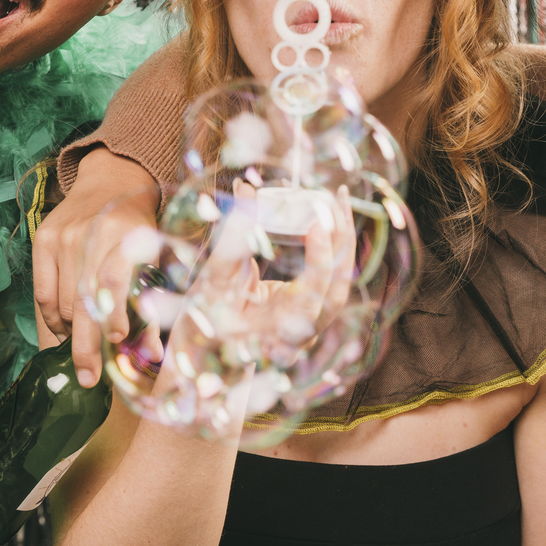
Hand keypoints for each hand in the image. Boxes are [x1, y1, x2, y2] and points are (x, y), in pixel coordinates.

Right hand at [31, 147, 158, 387]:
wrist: (111, 180)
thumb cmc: (140, 230)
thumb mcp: (156, 256)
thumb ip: (153, 302)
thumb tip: (148, 353)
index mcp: (128, 237)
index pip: (115, 277)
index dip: (114, 311)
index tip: (116, 339)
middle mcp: (93, 234)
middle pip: (84, 298)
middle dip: (85, 344)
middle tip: (86, 378)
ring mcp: (64, 236)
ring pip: (61, 299)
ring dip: (70, 332)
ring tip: (79, 350)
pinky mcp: (43, 239)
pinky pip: (42, 291)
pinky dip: (52, 316)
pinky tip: (63, 327)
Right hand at [197, 184, 356, 352]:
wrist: (203, 352)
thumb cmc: (203, 321)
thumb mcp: (211, 283)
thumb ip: (230, 240)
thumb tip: (246, 192)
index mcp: (276, 336)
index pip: (311, 297)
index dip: (318, 260)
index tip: (315, 224)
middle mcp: (300, 335)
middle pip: (337, 288)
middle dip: (341, 240)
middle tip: (333, 198)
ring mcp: (308, 323)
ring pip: (339, 281)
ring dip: (342, 238)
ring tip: (338, 199)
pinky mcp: (308, 308)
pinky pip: (330, 275)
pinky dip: (332, 243)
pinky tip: (328, 214)